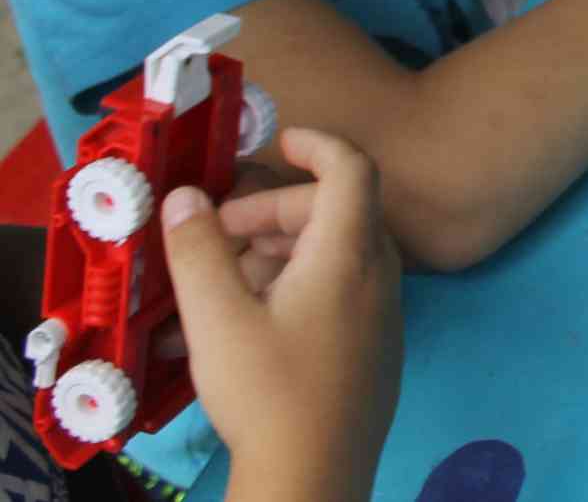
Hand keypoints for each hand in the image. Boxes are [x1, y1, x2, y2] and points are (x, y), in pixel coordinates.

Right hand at [160, 129, 400, 501]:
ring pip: (331, 255)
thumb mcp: (218, 318)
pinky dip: (294, 287)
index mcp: (349, 254)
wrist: (315, 476)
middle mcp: (378, 275)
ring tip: (218, 283)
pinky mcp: (373, 348)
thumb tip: (186, 197)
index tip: (278, 139)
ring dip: (275, 253)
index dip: (317, 144)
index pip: (351, 169)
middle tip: (215, 235)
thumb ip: (199, 252)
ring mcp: (382, 314)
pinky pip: (338, 293)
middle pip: (333, 213)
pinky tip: (245, 322)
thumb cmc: (268, 391)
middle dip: (271, 211)